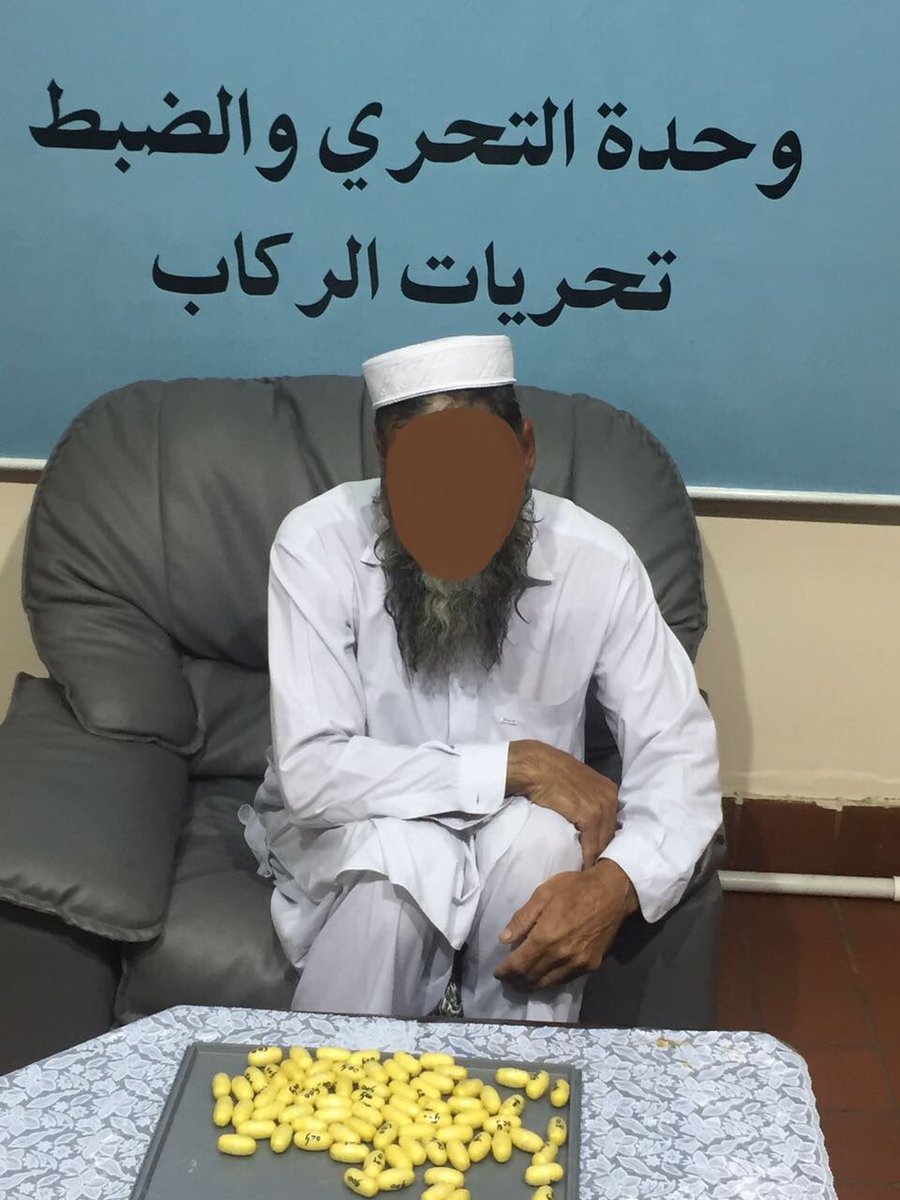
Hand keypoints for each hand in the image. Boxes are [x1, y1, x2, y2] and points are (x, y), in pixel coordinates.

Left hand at [494, 860, 638, 989]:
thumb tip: (504, 939)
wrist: (613, 893)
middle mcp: (561, 956)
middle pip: (531, 977)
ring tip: (521, 982)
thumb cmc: (575, 888)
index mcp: (546, 936)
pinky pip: (565, 980)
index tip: (497, 972)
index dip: (505, 971)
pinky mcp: (591, 966)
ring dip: (532, 985)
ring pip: (548, 983)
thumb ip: (523, 918)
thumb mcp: (543, 893)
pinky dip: (550, 981)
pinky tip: (544, 976)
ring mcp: (578, 964)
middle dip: (515, 981)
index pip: (519, 964)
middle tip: (507, 979)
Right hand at [510, 742, 618, 867]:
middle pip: (611, 832)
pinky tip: (584, 867)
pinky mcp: (590, 815)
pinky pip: (593, 844)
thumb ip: (587, 795)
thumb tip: (586, 813)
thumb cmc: (550, 772)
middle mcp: (610, 797)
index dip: (605, 837)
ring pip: (604, 840)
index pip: (613, 820)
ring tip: (590, 871)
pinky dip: (588, 857)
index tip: (598, 851)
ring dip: (597, 857)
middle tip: (596, 866)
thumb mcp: (577, 781)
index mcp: (609, 789)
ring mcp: (601, 806)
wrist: (535, 766)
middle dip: (604, 849)